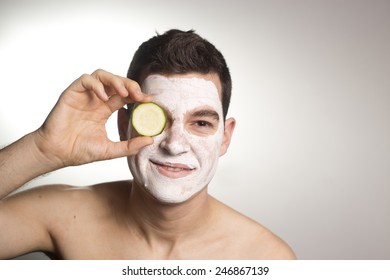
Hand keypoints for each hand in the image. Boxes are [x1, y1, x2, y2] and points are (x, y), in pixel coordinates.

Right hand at [34, 69, 152, 167]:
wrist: (57, 153)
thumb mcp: (110, 150)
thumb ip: (129, 146)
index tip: (150, 100)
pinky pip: (85, 80)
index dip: (137, 95)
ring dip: (116, 80)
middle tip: (140, 95)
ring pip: (102, 76)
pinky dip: (97, 85)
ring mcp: (84, 95)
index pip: (125, 96)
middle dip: (130, 85)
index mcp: (105, 109)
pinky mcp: (72, 93)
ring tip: (125, 93)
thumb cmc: (79, 151)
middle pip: (116, 82)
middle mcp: (96, 99)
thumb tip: (150, 141)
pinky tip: (104, 97)